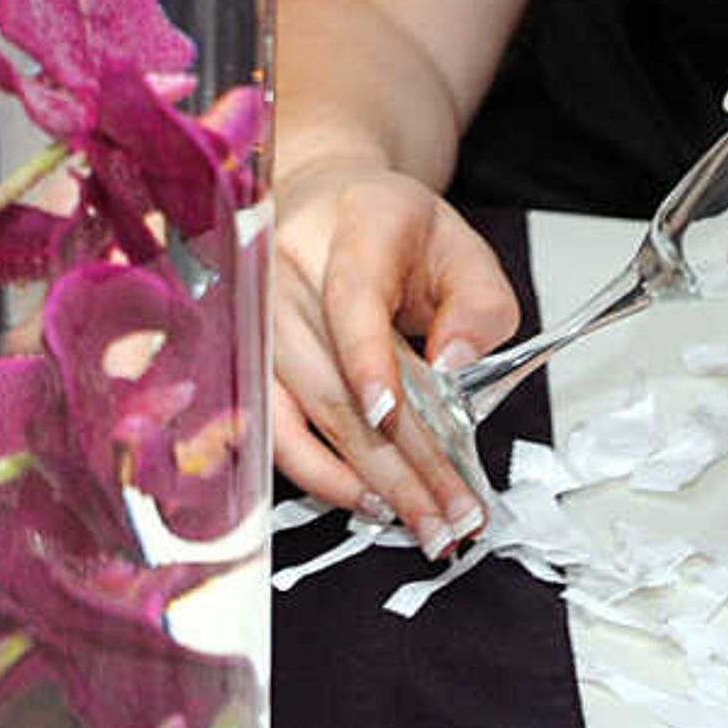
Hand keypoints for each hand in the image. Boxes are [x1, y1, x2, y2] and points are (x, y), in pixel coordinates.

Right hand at [267, 155, 514, 550]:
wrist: (325, 207)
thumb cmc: (395, 232)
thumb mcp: (462, 247)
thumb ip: (478, 304)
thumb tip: (455, 368)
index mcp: (353, 224)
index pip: (348, 297)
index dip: (367, 359)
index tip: (391, 412)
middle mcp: (288, 269)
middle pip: (337, 378)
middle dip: (403, 460)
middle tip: (455, 512)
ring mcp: (259, 320)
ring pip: (310, 415)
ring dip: (369, 480)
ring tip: (425, 520)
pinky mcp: (248, 362)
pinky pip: (275, 432)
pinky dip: (322, 474)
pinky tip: (369, 500)